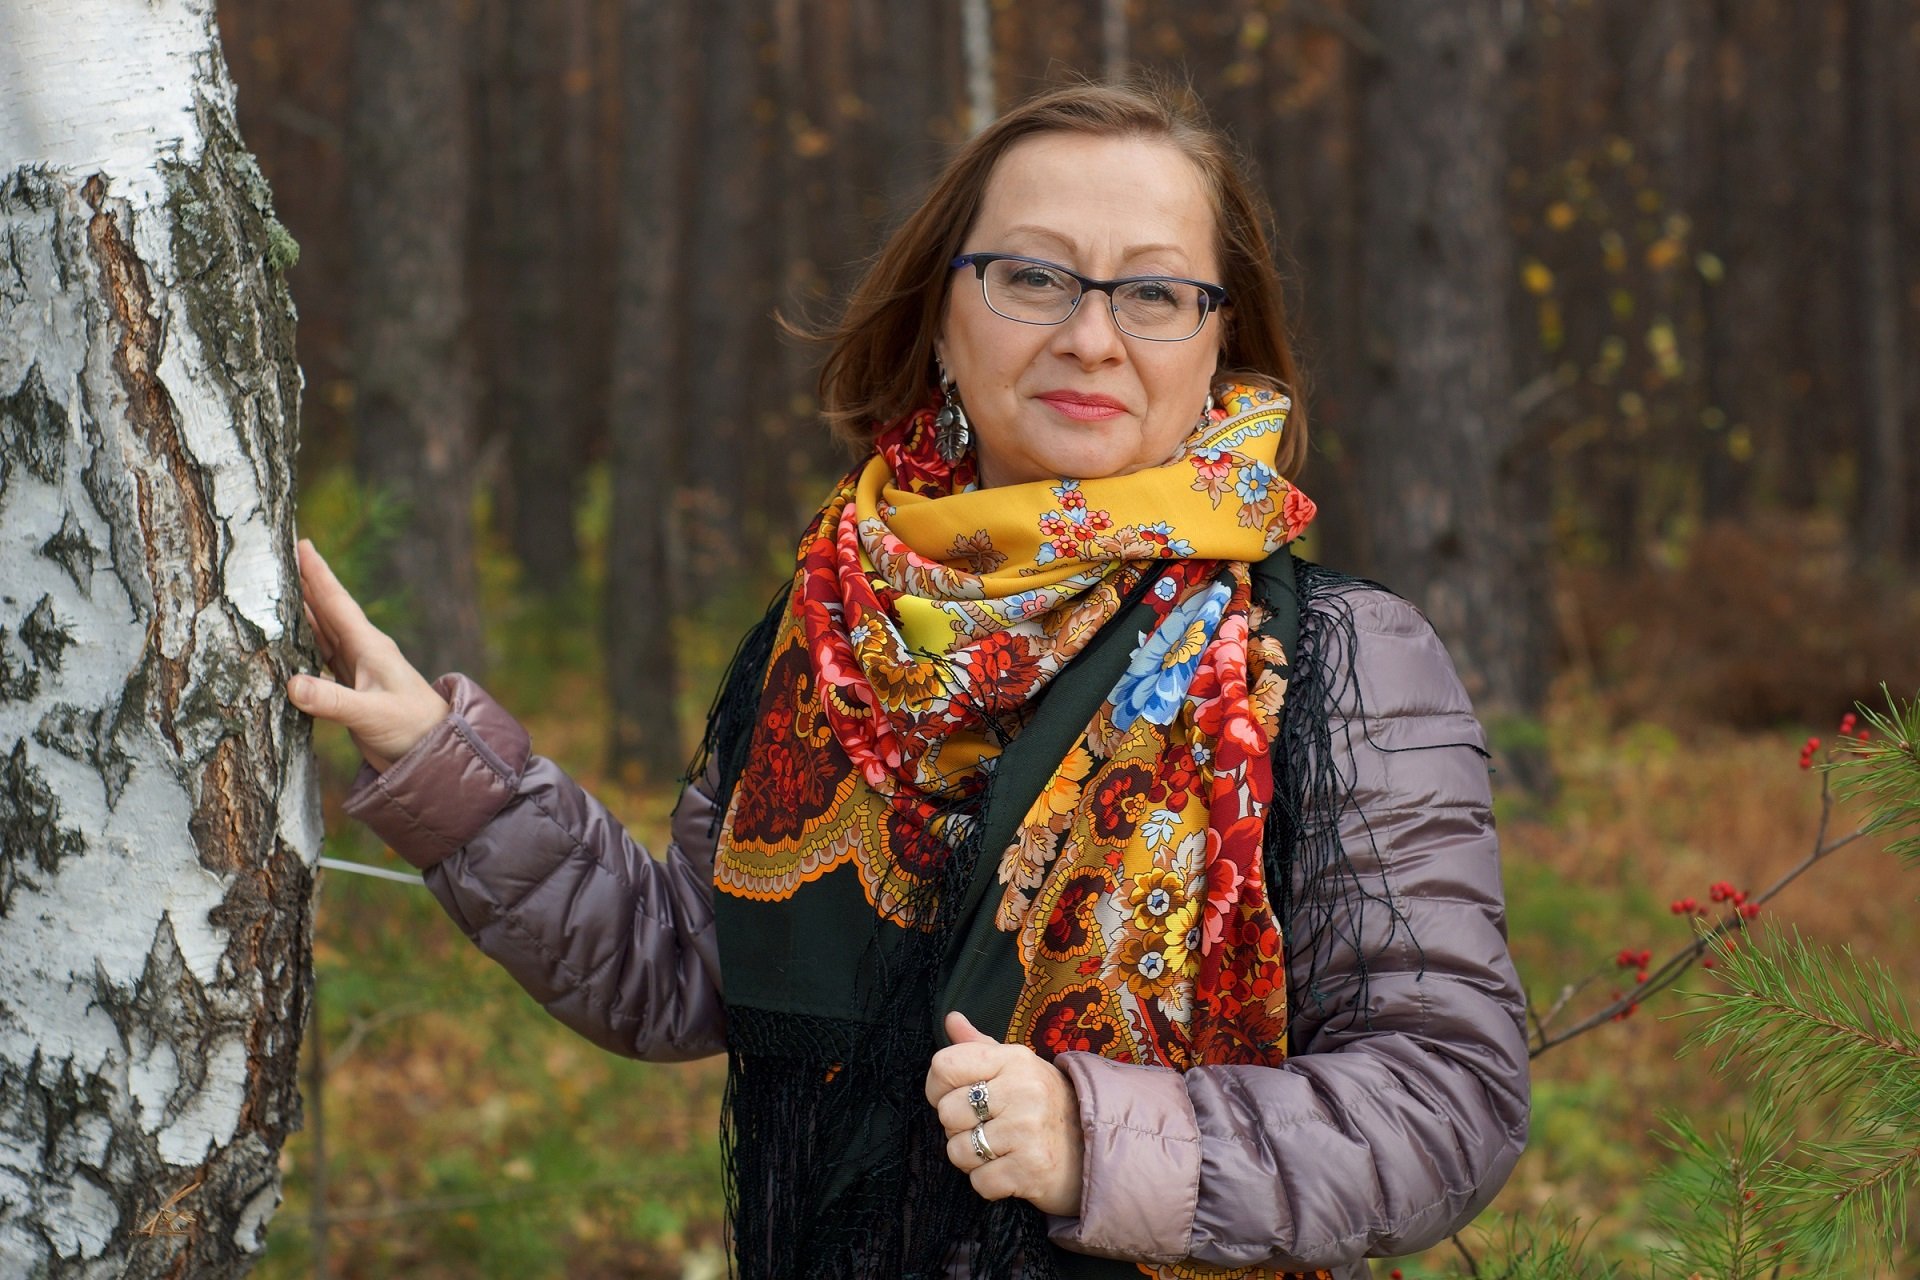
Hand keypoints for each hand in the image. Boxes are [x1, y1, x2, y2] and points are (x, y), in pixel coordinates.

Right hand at [287, 538, 449, 772]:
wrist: (433, 751)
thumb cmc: (412, 728)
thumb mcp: (371, 714)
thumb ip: (333, 701)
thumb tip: (291, 683)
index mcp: (370, 646)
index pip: (337, 603)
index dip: (318, 574)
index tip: (301, 543)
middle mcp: (363, 651)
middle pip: (326, 610)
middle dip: (303, 583)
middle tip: (279, 556)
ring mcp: (358, 668)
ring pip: (322, 632)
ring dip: (300, 612)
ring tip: (275, 590)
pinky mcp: (352, 687)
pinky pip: (321, 657)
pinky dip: (302, 645)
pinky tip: (287, 640)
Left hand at [924, 1011, 1083, 1216]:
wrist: (1092, 1149)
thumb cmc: (1044, 1104)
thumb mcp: (1017, 1066)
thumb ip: (979, 1046)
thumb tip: (951, 1018)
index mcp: (1014, 1059)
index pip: (945, 1065)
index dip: (938, 1087)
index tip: (956, 1096)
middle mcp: (1022, 1090)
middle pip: (947, 1112)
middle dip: (958, 1127)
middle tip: (986, 1127)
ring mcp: (1027, 1131)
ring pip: (958, 1151)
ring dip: (972, 1158)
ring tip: (999, 1148)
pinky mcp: (1030, 1169)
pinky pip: (979, 1182)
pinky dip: (989, 1182)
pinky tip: (1009, 1168)